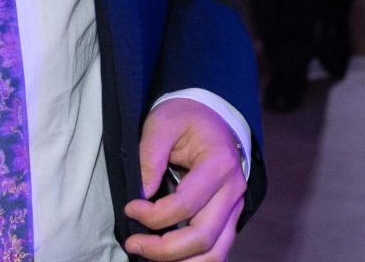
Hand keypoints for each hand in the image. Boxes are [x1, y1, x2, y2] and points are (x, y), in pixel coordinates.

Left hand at [123, 98, 246, 259]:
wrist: (210, 117)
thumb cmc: (185, 118)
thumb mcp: (162, 122)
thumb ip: (150, 155)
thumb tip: (142, 194)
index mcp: (219, 164)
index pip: (185, 205)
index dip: (152, 215)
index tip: (129, 207)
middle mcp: (233, 190)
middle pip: (202, 237)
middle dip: (163, 250)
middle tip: (133, 244)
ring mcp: (235, 207)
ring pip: (215, 254)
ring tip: (148, 255)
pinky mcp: (229, 218)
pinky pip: (217, 251)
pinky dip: (194, 261)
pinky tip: (169, 259)